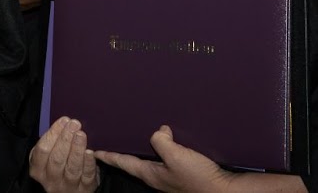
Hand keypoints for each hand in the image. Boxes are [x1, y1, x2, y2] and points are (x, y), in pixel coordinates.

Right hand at [30, 117, 100, 192]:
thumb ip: (52, 143)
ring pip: (71, 168)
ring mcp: (67, 187)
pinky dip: (88, 163)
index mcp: (38, 170)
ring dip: (77, 149)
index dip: (53, 134)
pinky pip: (86, 176)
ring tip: (81, 134)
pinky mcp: (84, 190)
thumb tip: (63, 124)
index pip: (42, 150)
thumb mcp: (48, 158)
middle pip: (56, 159)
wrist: (69, 191)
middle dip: (65, 139)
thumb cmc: (58, 168)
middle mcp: (51, 181)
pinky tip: (90, 152)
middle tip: (74, 124)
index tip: (63, 120)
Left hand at [96, 126, 234, 192]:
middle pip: (134, 162)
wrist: (223, 190)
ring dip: (143, 150)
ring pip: (151, 161)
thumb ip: (161, 142)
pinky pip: (166, 159)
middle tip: (112, 142)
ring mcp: (169, 177)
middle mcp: (157, 177)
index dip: (109, 156)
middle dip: (123, 152)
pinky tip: (167, 142)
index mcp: (151, 174)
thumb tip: (159, 131)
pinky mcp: (182, 174)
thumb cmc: (199, 178)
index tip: (95, 151)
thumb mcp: (176, 156)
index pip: (124, 162)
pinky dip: (161, 150)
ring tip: (135, 139)